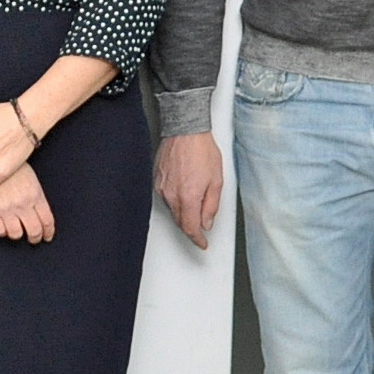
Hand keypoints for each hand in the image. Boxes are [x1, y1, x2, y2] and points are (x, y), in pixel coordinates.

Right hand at [0, 166, 56, 243]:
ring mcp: (6, 209)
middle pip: (34, 230)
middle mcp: (23, 204)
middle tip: (34, 239)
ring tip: (17, 232)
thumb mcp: (30, 179)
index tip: (47, 236)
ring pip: (16, 234)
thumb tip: (39, 213)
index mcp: (35, 195)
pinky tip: (3, 228)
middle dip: (35, 238)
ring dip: (18, 235)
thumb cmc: (10, 167)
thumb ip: (35, 196)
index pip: (47, 220)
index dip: (48, 232)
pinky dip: (2, 232)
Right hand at [155, 132, 223, 248]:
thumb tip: (206, 222)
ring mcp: (161, 187)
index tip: (202, 243)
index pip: (191, 228)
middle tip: (201, 226)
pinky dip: (175, 199)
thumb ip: (211, 205)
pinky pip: (166, 197)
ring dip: (184, 211)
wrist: (185, 131)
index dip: (197, 239)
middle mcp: (171, 195)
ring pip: (173, 209)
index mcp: (188, 197)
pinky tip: (183, 188)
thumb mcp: (216, 180)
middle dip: (191, 226)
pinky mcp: (156, 180)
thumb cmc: (201, 150)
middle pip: (180, 221)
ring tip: (194, 197)